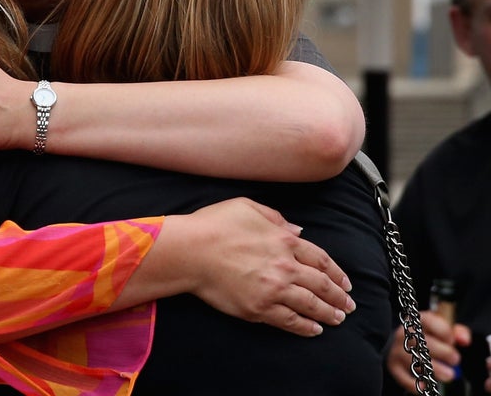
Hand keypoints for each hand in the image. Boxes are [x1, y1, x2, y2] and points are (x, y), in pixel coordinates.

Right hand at [169, 198, 354, 336]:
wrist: (190, 251)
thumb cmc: (213, 225)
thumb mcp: (246, 207)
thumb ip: (276, 218)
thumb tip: (298, 231)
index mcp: (284, 240)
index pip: (320, 260)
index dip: (337, 273)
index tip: (345, 282)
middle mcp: (285, 266)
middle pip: (322, 284)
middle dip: (339, 297)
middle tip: (348, 306)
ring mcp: (273, 289)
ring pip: (311, 305)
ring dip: (328, 313)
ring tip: (338, 319)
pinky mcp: (259, 308)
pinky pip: (290, 321)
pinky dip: (305, 327)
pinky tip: (314, 330)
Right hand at [385, 310, 469, 391]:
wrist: (404, 347)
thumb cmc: (429, 339)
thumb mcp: (443, 331)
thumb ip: (457, 333)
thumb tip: (464, 340)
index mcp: (416, 322)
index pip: (429, 322)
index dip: (445, 333)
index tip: (452, 341)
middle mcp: (403, 334)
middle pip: (423, 342)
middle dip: (444, 352)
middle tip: (455, 360)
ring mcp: (396, 350)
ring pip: (414, 360)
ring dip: (436, 370)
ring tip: (449, 375)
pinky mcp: (393, 366)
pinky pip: (402, 376)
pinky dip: (415, 384)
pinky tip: (426, 386)